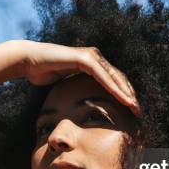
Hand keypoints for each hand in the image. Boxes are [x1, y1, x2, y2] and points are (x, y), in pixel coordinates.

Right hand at [11, 40, 140, 115]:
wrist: (29, 61)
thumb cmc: (43, 72)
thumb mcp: (66, 85)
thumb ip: (76, 90)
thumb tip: (79, 107)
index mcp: (92, 63)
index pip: (114, 80)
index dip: (124, 95)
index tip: (132, 111)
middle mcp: (95, 57)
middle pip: (119, 78)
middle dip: (130, 95)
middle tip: (139, 112)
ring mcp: (91, 56)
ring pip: (115, 77)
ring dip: (126, 93)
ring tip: (134, 108)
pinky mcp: (85, 58)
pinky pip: (103, 76)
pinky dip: (114, 88)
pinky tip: (123, 100)